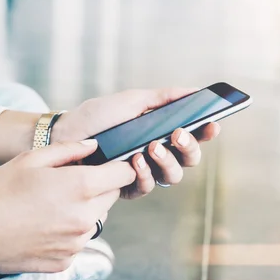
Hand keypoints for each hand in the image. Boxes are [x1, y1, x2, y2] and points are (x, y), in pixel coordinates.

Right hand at [0, 140, 135, 279]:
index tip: (106, 166)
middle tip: (67, 184)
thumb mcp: (30, 159)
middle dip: (98, 187)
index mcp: (80, 187)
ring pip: (95, 220)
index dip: (117, 167)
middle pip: (111, 197)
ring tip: (49, 206)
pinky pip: (77, 242)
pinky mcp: (65, 262)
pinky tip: (41, 226)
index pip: (124, 175)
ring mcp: (76, 243)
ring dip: (83, 211)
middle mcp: (85, 218)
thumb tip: (93, 146)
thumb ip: (69, 150)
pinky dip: (67, 233)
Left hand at [52, 88, 220, 198]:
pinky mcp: (127, 187)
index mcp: (162, 132)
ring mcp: (144, 172)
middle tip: (179, 134)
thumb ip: (164, 97)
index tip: (213, 123)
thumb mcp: (132, 101)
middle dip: (189, 147)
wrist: (66, 134)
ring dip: (167, 161)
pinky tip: (136, 161)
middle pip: (189, 159)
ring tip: (153, 146)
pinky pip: (147, 186)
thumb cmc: (97, 117)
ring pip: (172, 177)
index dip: (206, 132)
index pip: (193, 135)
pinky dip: (145, 173)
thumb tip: (194, 91)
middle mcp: (157, 154)